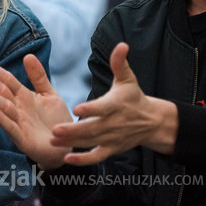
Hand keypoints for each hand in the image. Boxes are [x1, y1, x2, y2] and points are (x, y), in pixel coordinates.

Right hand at [0, 54, 72, 170]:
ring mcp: (18, 123)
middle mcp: (17, 109)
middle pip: (0, 91)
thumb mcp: (49, 94)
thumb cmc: (55, 120)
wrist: (66, 143)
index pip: (5, 80)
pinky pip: (10, 127)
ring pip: (2, 107)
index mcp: (23, 96)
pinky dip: (1, 118)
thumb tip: (28, 55)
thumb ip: (38, 76)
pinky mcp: (22, 139)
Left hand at [50, 43, 178, 165]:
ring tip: (53, 141)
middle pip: (93, 128)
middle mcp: (114, 123)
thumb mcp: (128, 78)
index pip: (103, 107)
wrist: (151, 122)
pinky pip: (96, 157)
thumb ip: (120, 63)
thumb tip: (121, 45)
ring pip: (91, 142)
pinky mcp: (111, 149)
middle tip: (55, 130)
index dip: (91, 108)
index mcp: (116, 104)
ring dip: (72, 143)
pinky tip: (67, 159)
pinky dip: (83, 160)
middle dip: (74, 130)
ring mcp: (112, 138)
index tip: (76, 108)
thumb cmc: (134, 97)